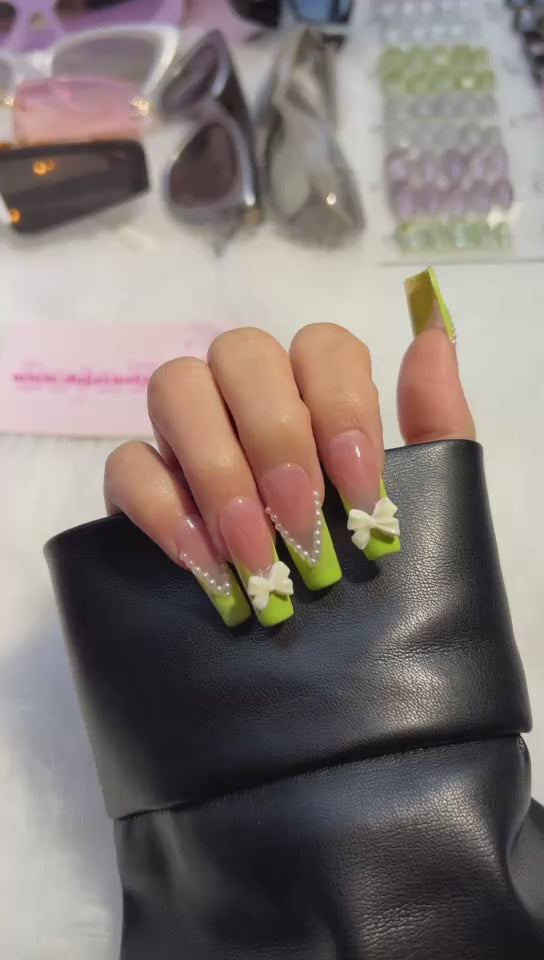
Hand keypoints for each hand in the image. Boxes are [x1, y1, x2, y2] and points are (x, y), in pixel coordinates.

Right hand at [104, 307, 473, 625]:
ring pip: (174, 386)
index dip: (341, 408)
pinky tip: (205, 564)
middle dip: (276, 439)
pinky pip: (127, 463)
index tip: (362, 494)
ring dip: (219, 471)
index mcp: (313, 392)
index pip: (321, 346)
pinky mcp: (137, 484)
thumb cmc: (366, 567)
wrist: (319, 653)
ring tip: (254, 552)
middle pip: (241, 352)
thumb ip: (435, 420)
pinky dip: (166, 509)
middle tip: (303, 525)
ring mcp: (185, 434)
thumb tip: (438, 335)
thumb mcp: (422, 499)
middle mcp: (244, 396)